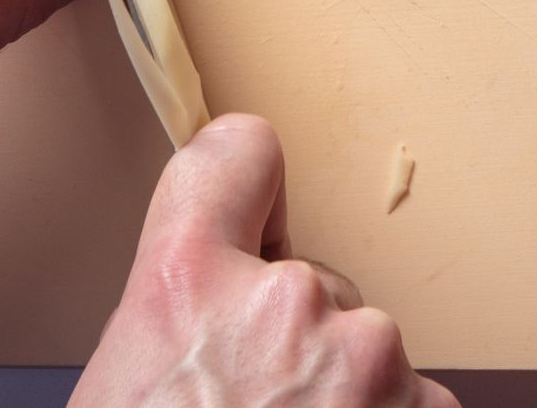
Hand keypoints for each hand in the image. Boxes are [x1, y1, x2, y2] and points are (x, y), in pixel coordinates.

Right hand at [73, 114, 458, 407]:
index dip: (246, 181)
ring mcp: (367, 360)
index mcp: (184, 285)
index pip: (236, 153)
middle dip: (290, 336)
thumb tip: (214, 301)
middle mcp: (284, 303)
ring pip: (362, 346)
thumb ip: (183, 313)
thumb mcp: (126, 386)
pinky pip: (411, 401)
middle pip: (308, 278)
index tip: (257, 202)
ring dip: (343, 392)